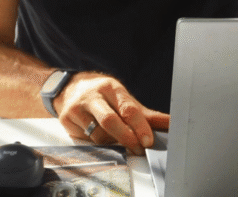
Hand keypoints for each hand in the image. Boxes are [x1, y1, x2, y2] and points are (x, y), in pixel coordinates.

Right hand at [53, 72, 169, 155]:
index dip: (140, 126)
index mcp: (111, 88)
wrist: (68, 87)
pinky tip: (104, 141)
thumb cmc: (102, 94)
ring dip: (113, 143)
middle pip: (111, 121)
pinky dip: (98, 144)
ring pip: (98, 134)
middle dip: (127, 138)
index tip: (148, 141)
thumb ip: (145, 114)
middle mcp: (94, 96)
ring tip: (123, 145)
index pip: (128, 108)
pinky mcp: (67, 120)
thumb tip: (170, 124)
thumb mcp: (123, 97)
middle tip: (139, 149)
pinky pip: (86, 139)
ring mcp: (78, 108)